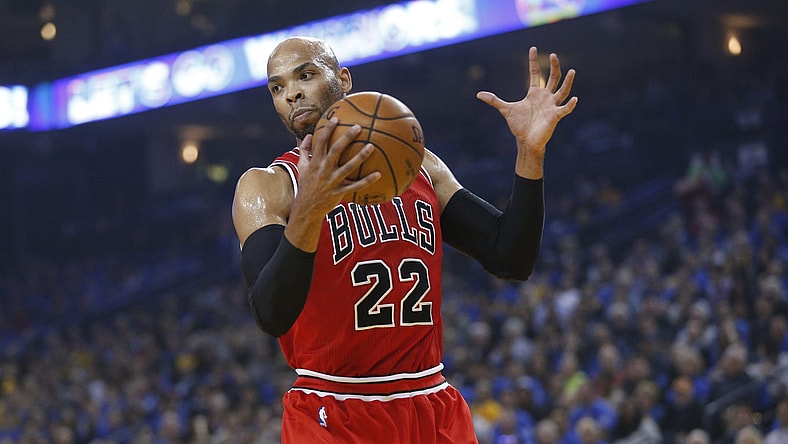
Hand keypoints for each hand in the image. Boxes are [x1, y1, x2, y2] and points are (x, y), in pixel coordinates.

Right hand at [295, 118, 380, 212]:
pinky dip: (367, 180)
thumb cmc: (305, 185)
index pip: (321, 142)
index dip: (328, 130)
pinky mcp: (339, 192)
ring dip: (360, 156)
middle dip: (347, 138)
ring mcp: (332, 181)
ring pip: (348, 167)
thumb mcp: (301, 167)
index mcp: (315, 162)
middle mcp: (323, 170)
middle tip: (358, 127)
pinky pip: (355, 186)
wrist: (306, 208)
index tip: (336, 119)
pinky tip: (378, 174)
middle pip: (336, 150)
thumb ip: (304, 151)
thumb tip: (308, 135)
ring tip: (372, 146)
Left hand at [476, 47, 576, 175]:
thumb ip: (494, 100)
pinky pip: (564, 109)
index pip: (535, 73)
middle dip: (554, 67)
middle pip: (552, 78)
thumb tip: (479, 95)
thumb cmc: (519, 125)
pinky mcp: (555, 116)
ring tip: (572, 71)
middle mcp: (545, 96)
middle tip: (553, 55)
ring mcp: (551, 105)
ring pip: (563, 91)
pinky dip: (570, 105)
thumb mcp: (506, 110)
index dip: (533, 61)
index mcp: (534, 93)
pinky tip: (574, 99)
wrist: (526, 141)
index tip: (533, 48)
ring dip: (568, 82)